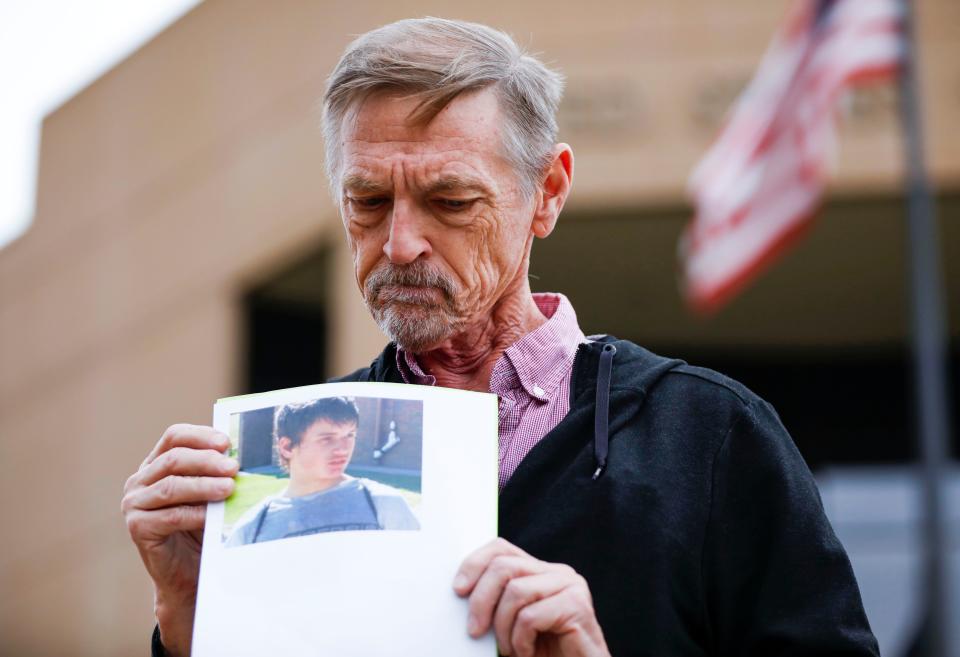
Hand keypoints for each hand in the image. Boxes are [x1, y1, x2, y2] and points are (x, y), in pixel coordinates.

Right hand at [121, 424, 238, 656]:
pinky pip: (170, 516)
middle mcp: (140, 480)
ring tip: (229, 488)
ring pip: (171, 486)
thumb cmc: (202, 527)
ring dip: (203, 485)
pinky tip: (213, 514)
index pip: (174, 436)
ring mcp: (134, 504)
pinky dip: (195, 513)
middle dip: (207, 461)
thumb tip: (239, 455)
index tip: (227, 443)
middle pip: (173, 459)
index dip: (200, 436)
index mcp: (156, 464)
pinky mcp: (137, 528)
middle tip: (233, 467)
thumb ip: (216, 473)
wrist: (188, 572)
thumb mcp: (208, 493)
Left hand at [453, 538, 609, 656]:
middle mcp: (557, 572)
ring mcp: (570, 586)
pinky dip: (520, 641)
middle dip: (481, 600)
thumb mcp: (512, 623)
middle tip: (474, 631)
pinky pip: (531, 616)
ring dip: (503, 629)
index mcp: (540, 571)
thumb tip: (460, 589)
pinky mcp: (577, 606)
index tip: (458, 590)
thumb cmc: (543, 653)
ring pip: (515, 591)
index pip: (501, 549)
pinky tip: (527, 653)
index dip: (475, 563)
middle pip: (504, 566)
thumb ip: (496, 601)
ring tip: (511, 650)